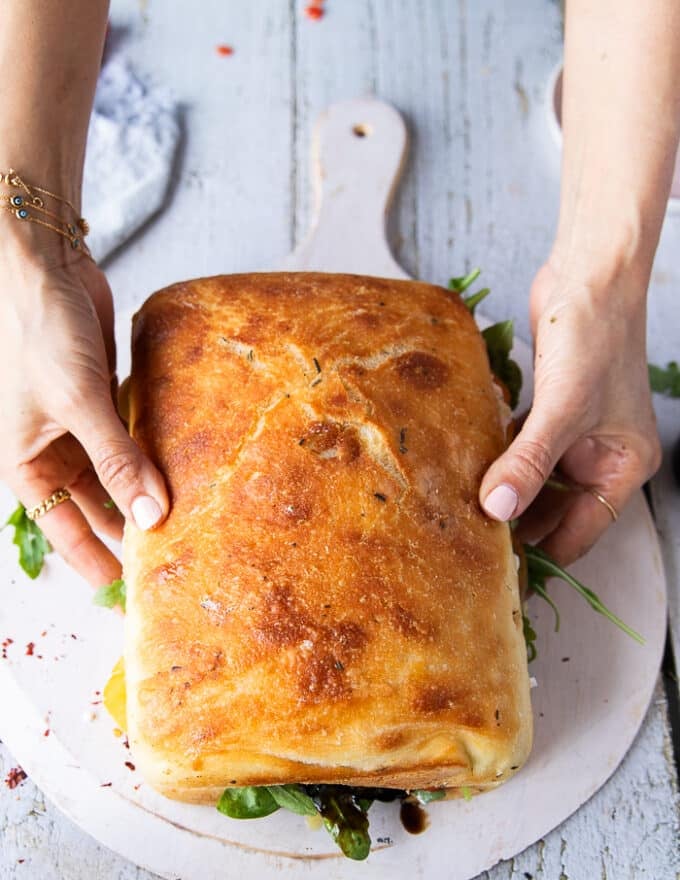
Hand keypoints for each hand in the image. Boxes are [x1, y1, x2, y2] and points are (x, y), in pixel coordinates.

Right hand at [0, 247, 168, 586]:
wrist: (42, 267)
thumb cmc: (37, 333)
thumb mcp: (76, 404)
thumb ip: (117, 461)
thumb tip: (152, 516)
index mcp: (24, 463)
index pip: (64, 530)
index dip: (96, 562)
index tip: (131, 595)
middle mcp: (48, 449)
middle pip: (94, 505)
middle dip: (128, 529)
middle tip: (173, 557)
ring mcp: (75, 423)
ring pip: (114, 472)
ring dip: (143, 490)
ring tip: (185, 518)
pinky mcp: (100, 396)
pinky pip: (127, 437)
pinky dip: (148, 452)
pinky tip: (178, 468)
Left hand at [479, 261, 660, 564]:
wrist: (588, 275)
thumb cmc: (595, 336)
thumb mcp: (562, 409)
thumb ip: (529, 462)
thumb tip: (497, 510)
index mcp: (621, 467)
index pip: (580, 532)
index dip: (541, 553)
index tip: (497, 571)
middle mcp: (598, 456)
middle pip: (552, 509)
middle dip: (514, 521)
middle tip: (466, 542)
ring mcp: (572, 433)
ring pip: (532, 478)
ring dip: (501, 488)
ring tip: (458, 511)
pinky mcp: (546, 410)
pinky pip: (518, 447)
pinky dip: (497, 455)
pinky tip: (465, 466)